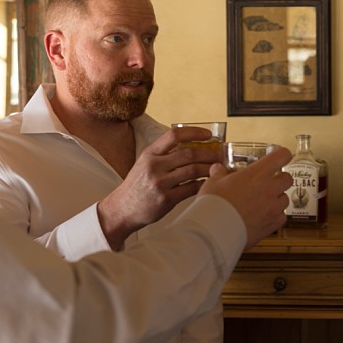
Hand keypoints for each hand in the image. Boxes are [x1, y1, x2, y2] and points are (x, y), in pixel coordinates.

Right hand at [97, 127, 223, 249]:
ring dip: (210, 169)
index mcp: (150, 153)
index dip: (194, 132)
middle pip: (189, 154)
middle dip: (210, 153)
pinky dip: (204, 185)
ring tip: (219, 169)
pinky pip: (191, 189)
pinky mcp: (166, 199)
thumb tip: (192, 145)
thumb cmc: (137, 186)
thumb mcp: (145, 164)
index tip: (209, 134)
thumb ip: (164, 155)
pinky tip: (210, 183)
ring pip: (193, 170)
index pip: (174, 135)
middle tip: (221, 155)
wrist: (122, 209)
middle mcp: (154, 166)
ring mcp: (160, 183)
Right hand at [199, 146, 293, 249]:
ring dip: (277, 198)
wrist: (215, 232)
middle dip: (280, 178)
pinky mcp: (272, 224)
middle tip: (270, 182)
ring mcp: (273, 207)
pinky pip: (281, 217)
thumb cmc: (214, 206)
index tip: (280, 156)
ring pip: (285, 198)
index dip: (282, 155)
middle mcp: (269, 189)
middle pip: (288, 178)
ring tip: (263, 201)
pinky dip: (275, 215)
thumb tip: (218, 169)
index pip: (281, 156)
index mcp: (257, 174)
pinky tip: (263, 216)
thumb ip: (219, 174)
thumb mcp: (212, 183)